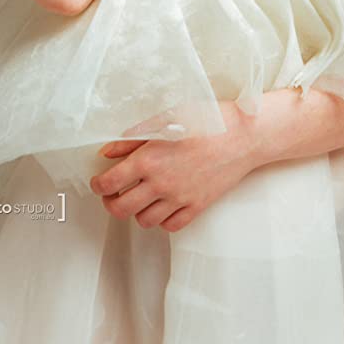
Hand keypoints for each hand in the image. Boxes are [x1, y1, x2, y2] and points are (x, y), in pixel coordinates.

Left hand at [89, 101, 256, 232]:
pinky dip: (161, 219)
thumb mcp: (167, 118)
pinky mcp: (197, 207)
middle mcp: (161, 184)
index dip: (98, 184)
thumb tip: (109, 150)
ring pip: (144, 221)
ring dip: (136, 211)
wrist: (245, 135)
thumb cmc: (209, 120)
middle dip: (110, 202)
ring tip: (139, 196)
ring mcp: (179, 199)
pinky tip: (162, 204)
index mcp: (149, 160)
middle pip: (120, 209)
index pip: (109, 183)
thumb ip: (135, 136)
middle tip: (112, 193)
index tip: (99, 180)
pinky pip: (170, 225)